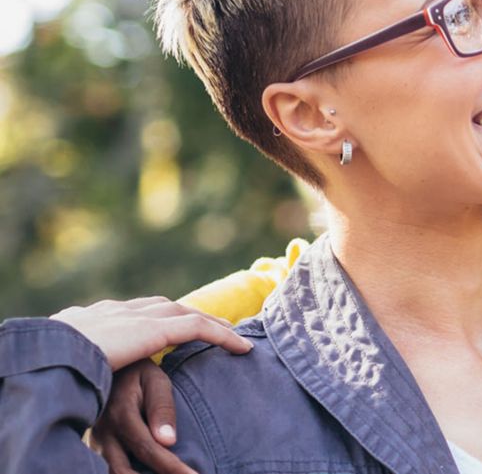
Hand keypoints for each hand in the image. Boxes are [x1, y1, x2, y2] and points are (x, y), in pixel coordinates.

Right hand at [51, 296, 251, 371]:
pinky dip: (222, 336)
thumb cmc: (46, 364)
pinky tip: (241, 348)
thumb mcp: (59, 359)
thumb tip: (67, 369)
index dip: (153, 316)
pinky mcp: (155, 330)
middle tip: (210, 323)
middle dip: (187, 313)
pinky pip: (198, 330)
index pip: (132, 311)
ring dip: (210, 323)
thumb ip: (73, 359)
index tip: (166, 323)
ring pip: (184, 314)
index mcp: (94, 317)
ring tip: (231, 334)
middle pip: (163, 306)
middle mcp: (118, 310)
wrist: (48, 355)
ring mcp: (137, 317)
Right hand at [89, 360, 196, 473]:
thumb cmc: (140, 373)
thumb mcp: (156, 381)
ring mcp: (97, 442)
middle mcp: (105, 433)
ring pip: (112, 473)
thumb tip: (168, 441)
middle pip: (123, 472)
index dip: (171, 468)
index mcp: (122, 416)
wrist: (109, 366)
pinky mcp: (96, 447)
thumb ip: (162, 408)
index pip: (148, 450)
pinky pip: (110, 468)